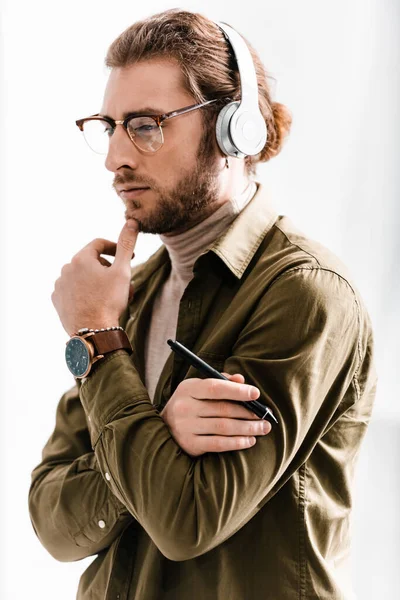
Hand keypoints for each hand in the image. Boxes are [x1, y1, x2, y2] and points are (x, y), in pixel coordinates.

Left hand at [51, 219, 138, 335]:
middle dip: (109, 269)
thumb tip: (131, 222)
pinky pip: (73, 290)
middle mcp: (66, 269)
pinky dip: (85, 293)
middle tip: (123, 282)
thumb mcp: (122, 271)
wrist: (94, 332)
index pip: (99, 244)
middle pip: (92, 262)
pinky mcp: (57, 300)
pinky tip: (96, 303)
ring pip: (83, 277)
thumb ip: (126, 245)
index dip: (116, 248)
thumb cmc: (109, 301)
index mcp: (81, 258)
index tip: (129, 256)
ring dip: (97, 282)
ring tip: (111, 296)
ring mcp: (59, 285)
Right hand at [160, 373, 270, 456]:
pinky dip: (237, 443)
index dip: (237, 390)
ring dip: (247, 429)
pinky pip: (218, 444)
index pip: (215, 387)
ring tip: (262, 428)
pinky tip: (249, 441)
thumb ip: (221, 382)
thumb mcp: (199, 388)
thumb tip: (241, 379)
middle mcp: (184, 407)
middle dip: (248, 413)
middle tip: (265, 416)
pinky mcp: (190, 444)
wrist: (164, 426)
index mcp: (188, 388)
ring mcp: (185, 427)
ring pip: (224, 427)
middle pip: (223, 409)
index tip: (256, 394)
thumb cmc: (190, 403)